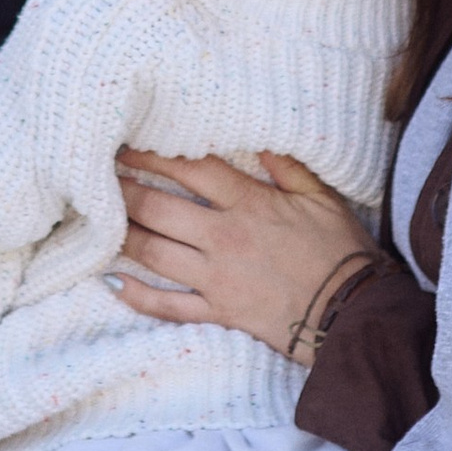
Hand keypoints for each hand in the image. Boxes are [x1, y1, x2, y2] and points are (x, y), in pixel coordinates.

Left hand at [114, 146, 376, 363]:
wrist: (352, 312)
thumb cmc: (340, 251)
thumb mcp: (321, 198)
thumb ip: (287, 166)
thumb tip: (259, 138)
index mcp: (249, 204)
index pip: (191, 170)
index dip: (154, 155)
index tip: (127, 145)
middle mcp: (224, 237)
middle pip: (159, 210)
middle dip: (125, 192)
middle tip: (100, 180)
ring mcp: (217, 278)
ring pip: (155, 254)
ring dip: (123, 236)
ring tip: (99, 222)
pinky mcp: (218, 312)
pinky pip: (168, 306)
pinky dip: (138, 297)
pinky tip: (114, 284)